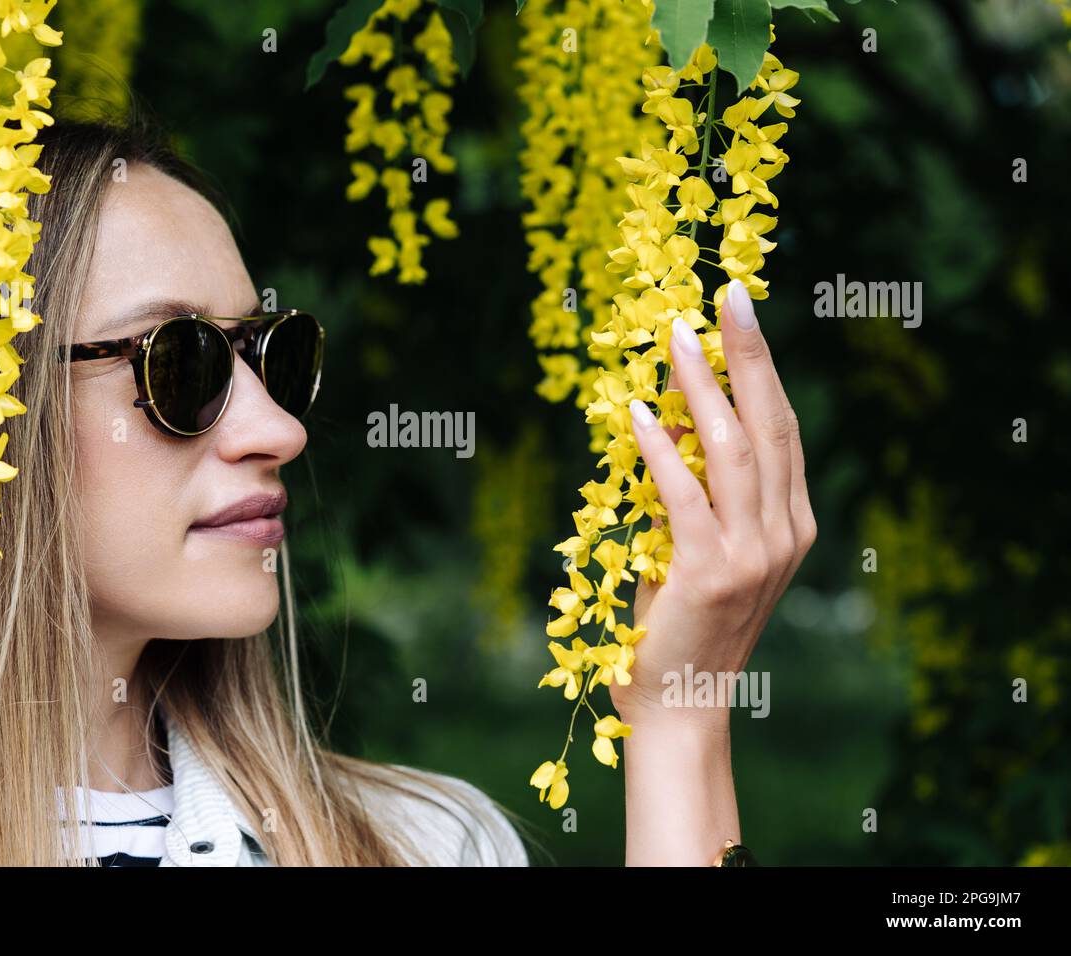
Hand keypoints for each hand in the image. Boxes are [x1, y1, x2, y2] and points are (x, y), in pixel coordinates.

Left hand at [608, 278, 816, 728]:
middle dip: (750, 355)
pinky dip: (661, 449)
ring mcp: (751, 556)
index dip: (763, 369)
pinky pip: (682, 496)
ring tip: (678, 337)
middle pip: (770, 424)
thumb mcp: (707, 551)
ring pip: (732, 449)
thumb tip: (669, 423)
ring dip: (703, 386)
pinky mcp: (708, 574)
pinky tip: (640, 413)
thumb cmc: (683, 625)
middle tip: (729, 295)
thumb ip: (705, 497)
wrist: (679, 705)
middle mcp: (782, 535)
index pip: (782, 430)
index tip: (742, 314)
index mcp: (792, 525)